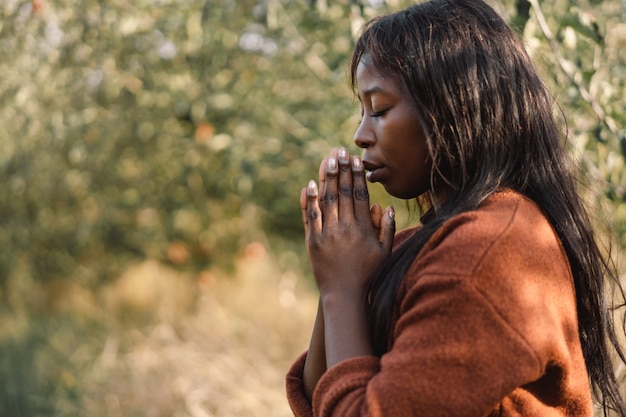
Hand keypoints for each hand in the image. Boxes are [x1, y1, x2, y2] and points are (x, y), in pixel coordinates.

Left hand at [300, 148, 394, 298]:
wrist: (344, 295)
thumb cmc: (368, 274)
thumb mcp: (384, 252)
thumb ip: (387, 228)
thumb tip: (386, 206)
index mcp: (363, 228)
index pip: (359, 195)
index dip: (356, 175)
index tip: (356, 159)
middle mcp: (345, 228)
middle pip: (342, 192)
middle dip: (341, 169)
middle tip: (340, 150)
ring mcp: (327, 234)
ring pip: (327, 200)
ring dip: (326, 178)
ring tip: (327, 159)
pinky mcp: (312, 242)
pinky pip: (310, 217)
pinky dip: (309, 200)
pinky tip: (309, 185)